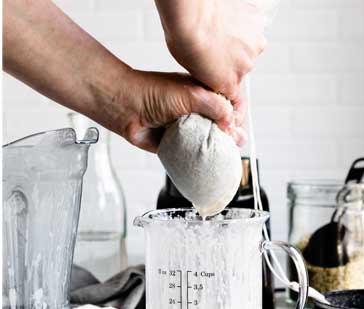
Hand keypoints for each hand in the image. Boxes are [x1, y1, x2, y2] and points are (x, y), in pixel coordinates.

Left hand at [108, 70, 239, 152]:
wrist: (124, 107)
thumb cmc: (152, 93)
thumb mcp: (190, 94)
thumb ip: (214, 105)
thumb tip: (231, 121)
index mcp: (202, 92)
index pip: (228, 104)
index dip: (236, 115)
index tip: (238, 125)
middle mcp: (196, 109)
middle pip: (222, 123)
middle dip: (232, 132)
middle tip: (236, 141)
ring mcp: (186, 126)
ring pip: (209, 139)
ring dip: (219, 146)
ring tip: (228, 150)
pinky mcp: (176, 142)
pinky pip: (192, 152)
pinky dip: (201, 156)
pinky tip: (211, 161)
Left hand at [156, 0, 268, 115]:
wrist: (192, 15)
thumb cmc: (185, 39)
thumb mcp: (191, 68)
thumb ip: (207, 74)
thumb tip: (210, 71)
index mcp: (228, 81)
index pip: (234, 88)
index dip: (225, 77)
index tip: (219, 70)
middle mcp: (246, 65)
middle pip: (242, 64)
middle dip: (231, 56)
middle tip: (215, 45)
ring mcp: (254, 44)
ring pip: (249, 44)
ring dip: (239, 39)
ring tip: (220, 30)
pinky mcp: (258, 24)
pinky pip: (252, 25)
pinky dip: (243, 22)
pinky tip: (227, 18)